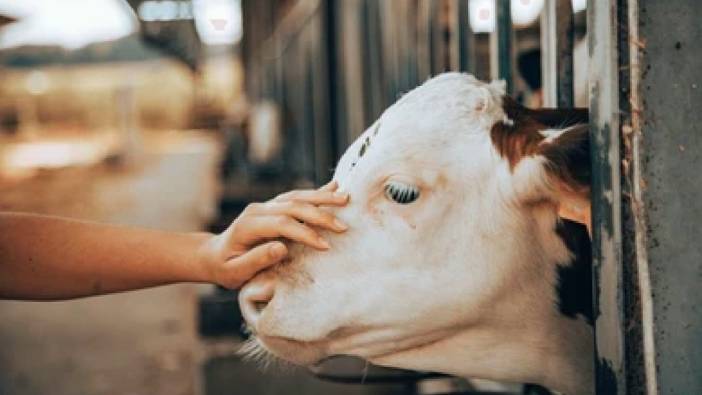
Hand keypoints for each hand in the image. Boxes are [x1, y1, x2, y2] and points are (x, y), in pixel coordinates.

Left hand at [200, 181, 348, 288]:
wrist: (213, 255)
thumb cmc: (226, 268)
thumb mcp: (236, 272)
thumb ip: (256, 259)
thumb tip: (281, 247)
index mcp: (248, 225)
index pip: (282, 224)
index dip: (304, 233)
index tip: (324, 245)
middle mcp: (258, 210)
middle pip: (293, 206)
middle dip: (320, 215)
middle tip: (342, 227)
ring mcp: (265, 205)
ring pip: (297, 196)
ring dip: (322, 197)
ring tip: (345, 199)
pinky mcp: (273, 206)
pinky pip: (296, 196)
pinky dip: (315, 192)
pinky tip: (334, 186)